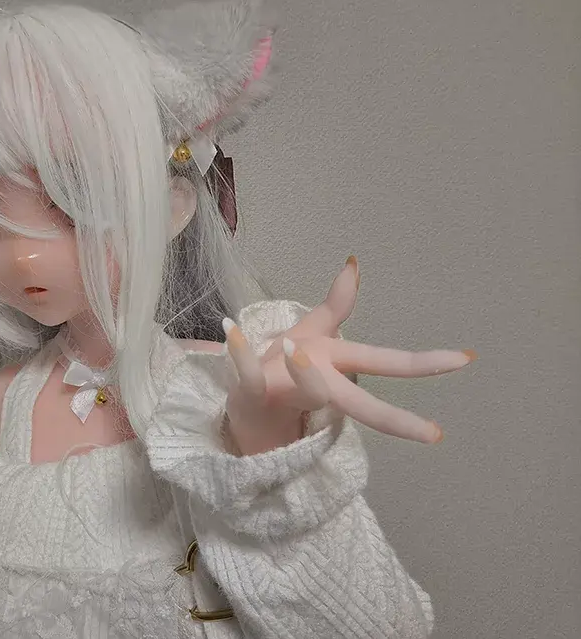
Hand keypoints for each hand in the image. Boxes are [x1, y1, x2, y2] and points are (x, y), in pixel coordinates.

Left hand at [223, 256, 476, 447]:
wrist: (242, 408)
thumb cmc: (283, 372)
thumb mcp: (314, 333)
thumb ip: (337, 305)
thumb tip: (353, 263)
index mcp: (338, 369)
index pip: (385, 363)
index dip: (425, 362)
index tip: (465, 359)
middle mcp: (318, 384)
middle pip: (361, 401)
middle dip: (394, 416)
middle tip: (432, 434)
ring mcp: (285, 391)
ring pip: (309, 391)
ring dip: (308, 376)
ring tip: (301, 351)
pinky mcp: (249, 391)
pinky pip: (245, 372)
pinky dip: (239, 351)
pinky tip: (232, 329)